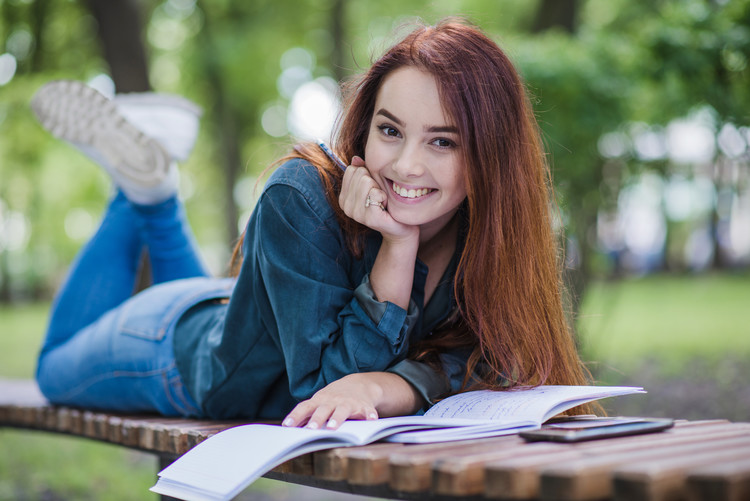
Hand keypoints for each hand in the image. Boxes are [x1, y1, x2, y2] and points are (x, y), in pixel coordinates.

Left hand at [281, 372, 422, 429]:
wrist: (359, 384)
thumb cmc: (333, 398)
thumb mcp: (319, 402)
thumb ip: (306, 413)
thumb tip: (287, 427)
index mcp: (319, 401)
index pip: (305, 407)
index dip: (296, 416)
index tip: (287, 425)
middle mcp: (333, 401)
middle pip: (323, 410)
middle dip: (317, 419)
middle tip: (311, 429)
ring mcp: (348, 403)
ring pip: (342, 411)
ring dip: (337, 418)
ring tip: (333, 427)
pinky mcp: (364, 407)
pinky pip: (368, 411)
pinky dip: (370, 415)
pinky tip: (372, 420)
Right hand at [339, 157, 417, 242]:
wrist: (399, 226)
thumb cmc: (385, 204)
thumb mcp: (372, 185)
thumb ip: (362, 171)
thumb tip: (356, 159)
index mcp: (343, 198)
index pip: (351, 170)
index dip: (367, 175)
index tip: (372, 189)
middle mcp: (346, 207)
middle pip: (360, 174)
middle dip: (374, 182)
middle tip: (378, 197)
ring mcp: (356, 214)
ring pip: (367, 182)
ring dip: (379, 189)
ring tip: (382, 201)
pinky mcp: (369, 218)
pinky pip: (375, 193)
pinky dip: (384, 196)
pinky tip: (385, 206)